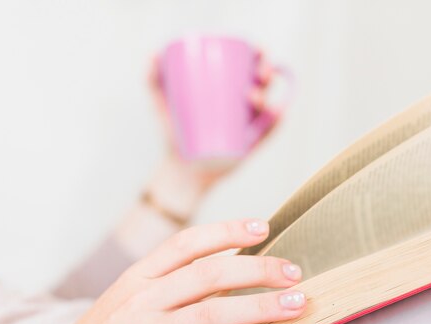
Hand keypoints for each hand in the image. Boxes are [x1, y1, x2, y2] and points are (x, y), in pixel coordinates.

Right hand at [16, 219, 304, 323]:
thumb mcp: (121, 307)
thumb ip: (162, 290)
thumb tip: (218, 280)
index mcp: (135, 279)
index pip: (187, 243)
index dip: (227, 231)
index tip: (262, 227)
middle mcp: (141, 300)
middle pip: (210, 273)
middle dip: (258, 269)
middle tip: (293, 272)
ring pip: (213, 311)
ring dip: (260, 306)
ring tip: (295, 304)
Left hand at [148, 53, 280, 188]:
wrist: (180, 168)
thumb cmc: (173, 132)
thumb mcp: (160, 104)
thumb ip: (151, 79)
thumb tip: (152, 54)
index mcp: (229, 87)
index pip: (250, 64)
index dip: (258, 53)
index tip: (254, 49)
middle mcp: (244, 104)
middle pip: (264, 81)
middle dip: (267, 70)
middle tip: (258, 73)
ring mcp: (250, 124)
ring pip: (268, 105)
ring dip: (268, 96)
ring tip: (253, 98)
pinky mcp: (252, 144)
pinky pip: (270, 130)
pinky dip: (277, 119)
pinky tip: (278, 110)